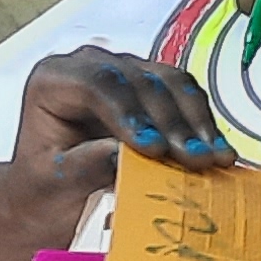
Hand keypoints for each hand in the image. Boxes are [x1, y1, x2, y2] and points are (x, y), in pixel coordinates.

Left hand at [5, 51, 232, 237]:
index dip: (128, 112)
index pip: (96, 84)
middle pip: (139, 81)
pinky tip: (217, 151)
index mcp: (52, 79)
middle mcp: (90, 66)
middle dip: (170, 122)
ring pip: (170, 83)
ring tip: (212, 157)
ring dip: (195, 121)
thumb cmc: (44, 186)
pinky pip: (185, 96)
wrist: (51, 194)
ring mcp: (125, 73)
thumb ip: (85, 164)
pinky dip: (203, 124)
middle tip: (193, 158)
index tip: (152, 148)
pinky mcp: (153, 88)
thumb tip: (125, 154)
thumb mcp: (54, 182)